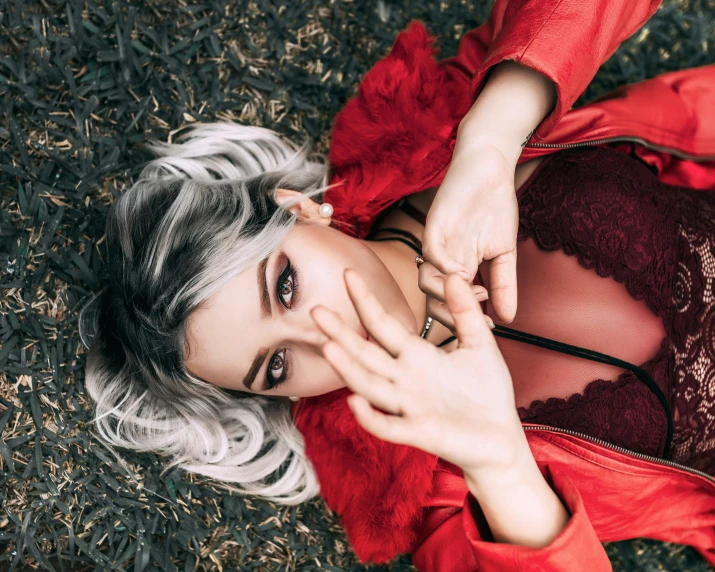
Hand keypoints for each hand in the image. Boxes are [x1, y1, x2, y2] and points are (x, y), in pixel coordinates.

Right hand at [310, 269, 523, 475]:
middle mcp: (404, 379)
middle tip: (316, 311)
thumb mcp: (479, 344)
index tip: (349, 274)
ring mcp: (408, 407)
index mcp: (415, 356)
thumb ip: (465, 311)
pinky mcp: (420, 433)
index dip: (365, 301)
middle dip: (340, 333)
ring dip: (348, 369)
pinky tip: (355, 401)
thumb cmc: (486, 393)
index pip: (382, 325)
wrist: (501, 437)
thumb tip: (454, 276)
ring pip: (370, 386)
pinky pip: (388, 426)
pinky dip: (371, 417)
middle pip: (365, 353)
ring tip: (328, 347)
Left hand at [421, 145, 518, 324]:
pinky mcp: (434, 224)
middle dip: (453, 316)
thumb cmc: (494, 208)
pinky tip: (464, 273)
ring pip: (426, 280)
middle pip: (432, 300)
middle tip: (478, 322)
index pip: (451, 305)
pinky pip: (430, 252)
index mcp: (455, 269)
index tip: (489, 328)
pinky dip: (444, 267)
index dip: (465, 321)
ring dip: (449, 294)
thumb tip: (509, 318)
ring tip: (477, 293)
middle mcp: (440, 260)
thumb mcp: (504, 253)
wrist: (491, 169)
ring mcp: (435, 243)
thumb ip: (504, 285)